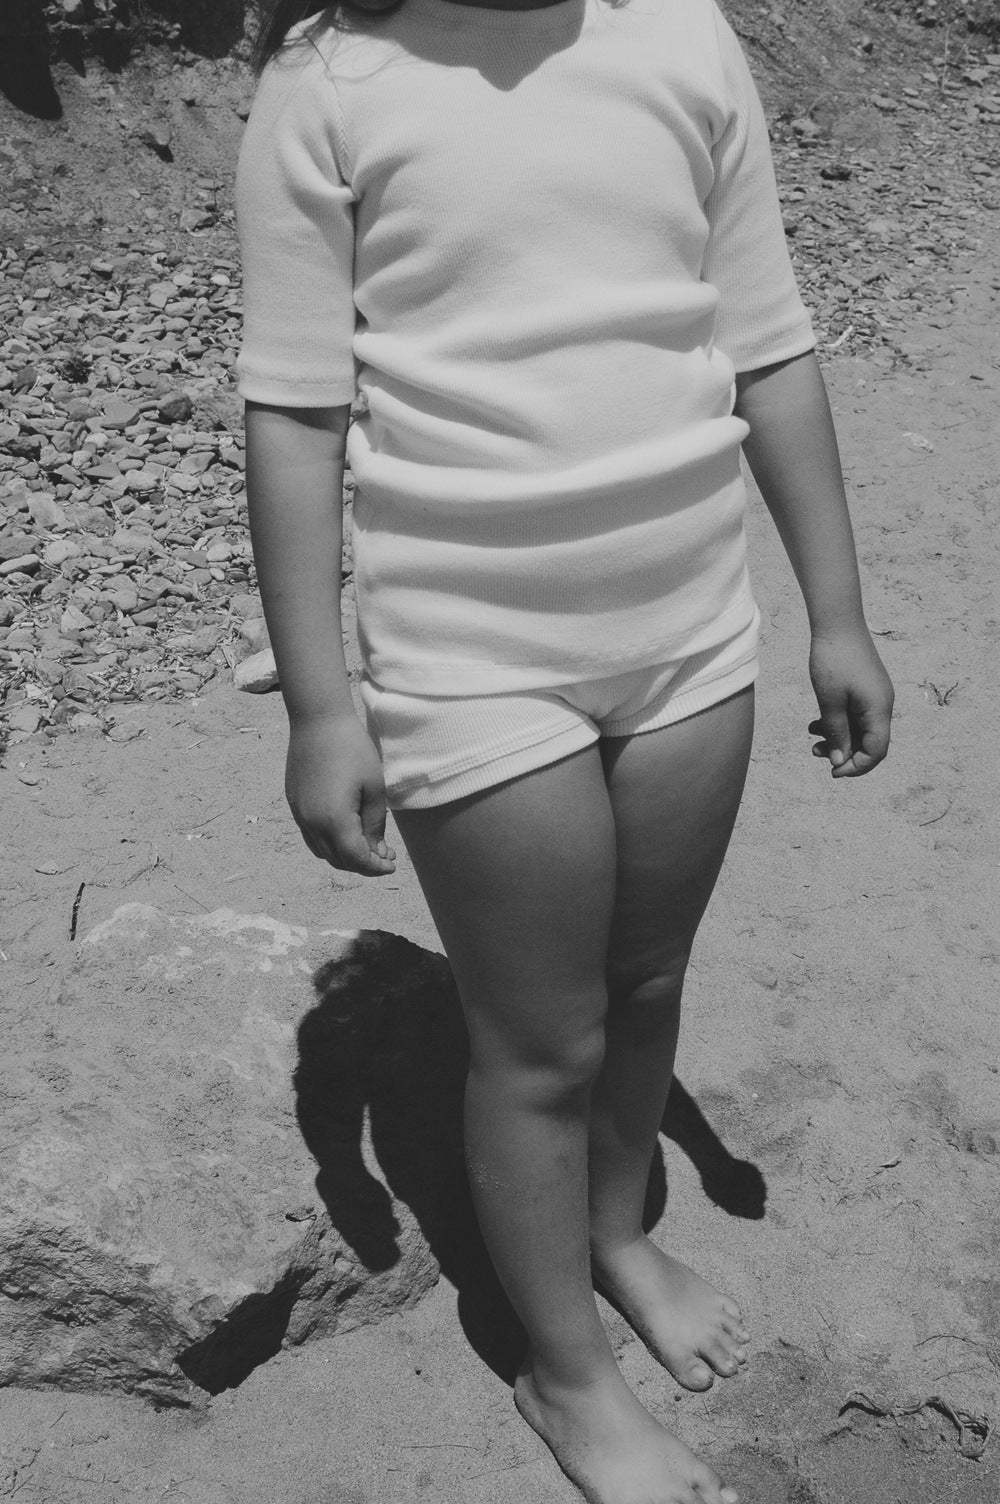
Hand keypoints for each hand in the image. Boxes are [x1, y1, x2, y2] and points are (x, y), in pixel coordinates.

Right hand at [285, 712, 396, 874]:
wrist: (318, 720)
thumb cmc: (352, 748)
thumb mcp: (374, 788)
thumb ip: (375, 824)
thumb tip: (376, 850)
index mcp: (333, 820)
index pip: (356, 859)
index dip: (375, 867)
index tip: (392, 865)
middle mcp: (311, 823)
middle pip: (338, 860)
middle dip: (363, 864)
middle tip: (385, 856)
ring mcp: (299, 814)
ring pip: (322, 851)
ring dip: (345, 856)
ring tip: (367, 845)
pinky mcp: (295, 804)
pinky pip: (312, 835)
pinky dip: (330, 842)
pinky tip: (347, 831)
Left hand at [808, 625, 893, 777]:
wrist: (838, 623)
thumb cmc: (833, 660)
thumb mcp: (830, 702)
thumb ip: (836, 733)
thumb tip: (840, 761)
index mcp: (879, 710)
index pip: (877, 751)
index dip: (857, 766)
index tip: (833, 772)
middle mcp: (882, 705)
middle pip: (870, 743)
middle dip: (844, 753)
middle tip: (816, 753)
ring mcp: (875, 696)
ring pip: (860, 729)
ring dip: (838, 738)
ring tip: (812, 739)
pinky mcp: (865, 688)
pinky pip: (855, 715)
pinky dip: (838, 723)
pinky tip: (816, 723)